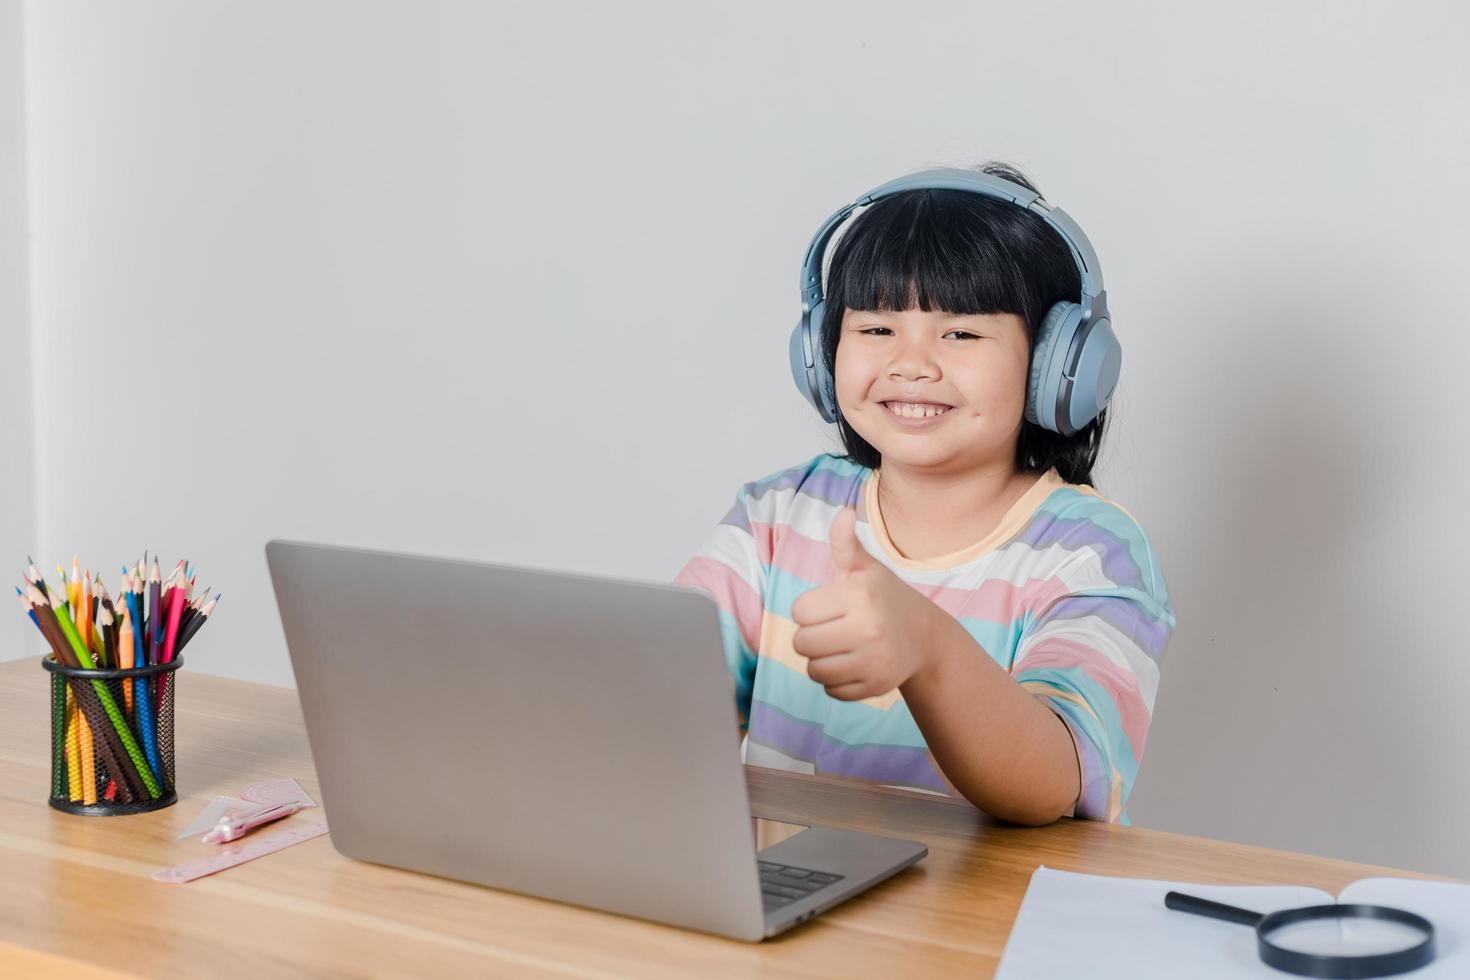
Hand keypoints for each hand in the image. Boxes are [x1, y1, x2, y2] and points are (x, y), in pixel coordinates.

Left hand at [789, 507, 944, 700]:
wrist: (925, 636)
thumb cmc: (885, 597)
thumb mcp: (866, 568)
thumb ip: (845, 543)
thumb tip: (843, 513)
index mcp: (859, 595)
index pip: (799, 612)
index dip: (810, 609)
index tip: (831, 606)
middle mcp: (868, 628)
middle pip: (802, 643)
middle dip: (812, 636)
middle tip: (835, 628)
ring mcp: (874, 661)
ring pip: (813, 670)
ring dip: (821, 660)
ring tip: (842, 646)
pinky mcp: (875, 687)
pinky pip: (831, 690)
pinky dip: (836, 681)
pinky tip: (854, 663)